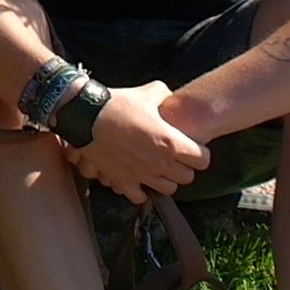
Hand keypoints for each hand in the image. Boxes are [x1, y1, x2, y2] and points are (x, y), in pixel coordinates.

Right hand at [69, 81, 206, 200]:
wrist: (86, 116)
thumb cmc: (118, 104)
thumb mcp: (149, 92)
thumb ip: (168, 97)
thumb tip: (172, 100)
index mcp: (171, 142)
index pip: (203, 160)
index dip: (200, 152)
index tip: (192, 147)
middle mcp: (160, 163)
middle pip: (187, 177)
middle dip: (184, 167)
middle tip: (176, 157)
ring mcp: (141, 175)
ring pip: (168, 189)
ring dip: (166, 179)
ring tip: (159, 168)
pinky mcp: (123, 181)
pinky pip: (139, 197)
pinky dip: (141, 190)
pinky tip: (139, 179)